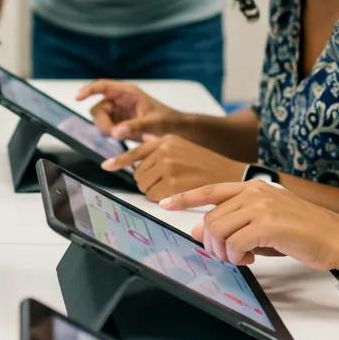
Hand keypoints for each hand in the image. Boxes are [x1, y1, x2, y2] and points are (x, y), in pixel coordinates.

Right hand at [76, 79, 181, 138]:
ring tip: (121, 138)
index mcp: (128, 93)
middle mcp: (120, 100)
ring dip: (105, 129)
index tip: (78, 97)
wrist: (179, 131)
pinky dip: (109, 134)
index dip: (89, 89)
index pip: (103, 86)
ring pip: (100, 119)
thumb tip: (115, 132)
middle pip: (98, 107)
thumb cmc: (169, 122)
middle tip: (112, 134)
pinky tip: (121, 140)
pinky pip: (106, 128)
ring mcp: (119, 112)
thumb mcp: (154, 124)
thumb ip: (134, 127)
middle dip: (102, 121)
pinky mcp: (119, 124)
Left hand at [101, 134, 244, 200]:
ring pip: (144, 186)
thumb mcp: (183, 145)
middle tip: (165, 183)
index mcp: (166, 140)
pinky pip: (153, 197)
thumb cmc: (207, 163)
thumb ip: (162, 143)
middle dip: (147, 181)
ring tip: (172, 188)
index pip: (135, 151)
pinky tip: (174, 195)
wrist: (231, 174)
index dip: (119, 161)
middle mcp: (164, 151)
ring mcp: (168, 167)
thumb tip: (145, 139)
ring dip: (153, 191)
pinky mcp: (173, 184)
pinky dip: (160, 200)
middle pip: (138, 173)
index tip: (106, 166)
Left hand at [161, 180, 338, 269]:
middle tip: (226, 256)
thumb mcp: (265, 224)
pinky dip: (236, 257)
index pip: (210, 189)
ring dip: (223, 252)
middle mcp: (254, 192)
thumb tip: (198, 231)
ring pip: (218, 231)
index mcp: (253, 187)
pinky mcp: (269, 224)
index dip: (185, 197)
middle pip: (211, 218)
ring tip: (240, 259)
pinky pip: (234, 243)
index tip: (165, 204)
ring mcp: (261, 206)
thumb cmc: (304, 232)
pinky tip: (249, 260)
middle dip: (211, 243)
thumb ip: (234, 223)